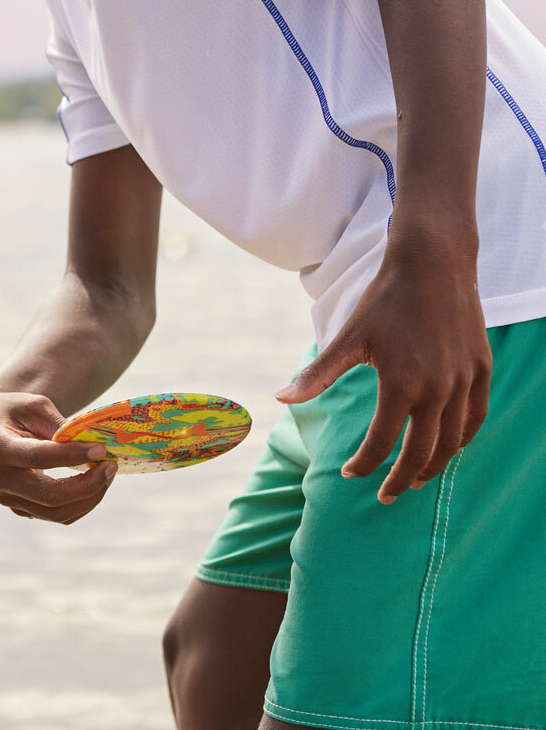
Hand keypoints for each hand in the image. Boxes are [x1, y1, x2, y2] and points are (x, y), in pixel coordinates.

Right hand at [0, 387, 117, 523]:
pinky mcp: (20, 509)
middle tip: (111, 466)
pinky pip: (56, 515)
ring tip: (107, 473)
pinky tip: (94, 484)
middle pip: (49, 495)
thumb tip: (91, 450)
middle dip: (87, 485)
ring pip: (55, 512)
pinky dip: (81, 504)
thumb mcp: (34, 405)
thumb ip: (59, 426)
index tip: (100, 449)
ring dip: (89, 497)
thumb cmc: (14, 410)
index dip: (71, 456)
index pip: (38, 458)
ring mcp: (7, 499)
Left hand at [276, 239, 489, 503]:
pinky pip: (475, 418)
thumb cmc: (384, 300)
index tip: (350, 474)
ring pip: (454, 441)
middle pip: (423, 453)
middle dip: (401, 480)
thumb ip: (317, 375)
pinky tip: (448, 445)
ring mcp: (465, 382)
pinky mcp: (481, 370)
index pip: (382, 442)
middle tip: (385, 495)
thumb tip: (280, 399)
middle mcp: (439, 390)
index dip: (365, 464)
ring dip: (434, 465)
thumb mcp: (347, 338)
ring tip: (414, 478)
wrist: (432, 265)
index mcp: (403, 386)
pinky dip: (462, 439)